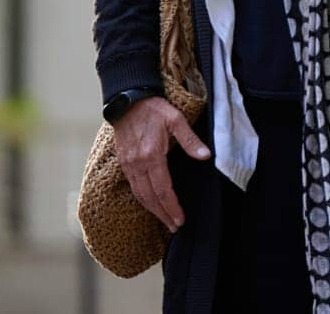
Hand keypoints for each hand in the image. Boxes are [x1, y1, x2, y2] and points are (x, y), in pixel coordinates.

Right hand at [112, 96, 210, 231]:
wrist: (128, 100)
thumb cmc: (154, 109)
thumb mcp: (176, 119)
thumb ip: (190, 140)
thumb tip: (206, 156)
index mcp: (151, 155)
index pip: (163, 189)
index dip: (172, 206)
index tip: (180, 220)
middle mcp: (137, 164)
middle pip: (150, 197)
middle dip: (163, 214)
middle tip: (175, 227)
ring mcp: (128, 165)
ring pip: (140, 194)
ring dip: (152, 210)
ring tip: (165, 220)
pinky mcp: (124, 163)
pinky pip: (133, 187)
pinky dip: (143, 199)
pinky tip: (151, 204)